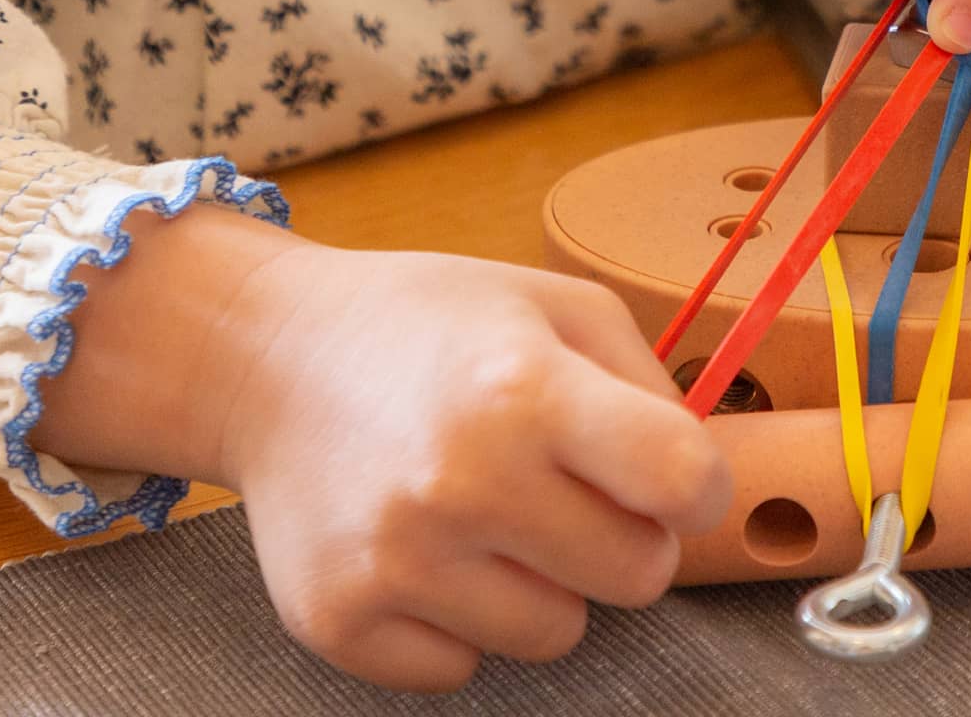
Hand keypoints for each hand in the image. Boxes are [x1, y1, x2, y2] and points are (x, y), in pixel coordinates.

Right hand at [217, 246, 729, 691]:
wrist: (270, 357)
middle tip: (561, 481)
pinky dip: (458, 618)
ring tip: (482, 505)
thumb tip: (700, 480)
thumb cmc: (425, 322)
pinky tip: (424, 543)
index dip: (695, 484)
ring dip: (539, 579)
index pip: (679, 479)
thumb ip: (646, 384)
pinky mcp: (342, 620)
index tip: (666, 473)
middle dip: (619, 533)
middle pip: (636, 576)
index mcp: (522, 388)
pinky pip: (464, 668)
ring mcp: (397, 561)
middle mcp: (461, 481)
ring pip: (557, 634)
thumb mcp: (549, 303)